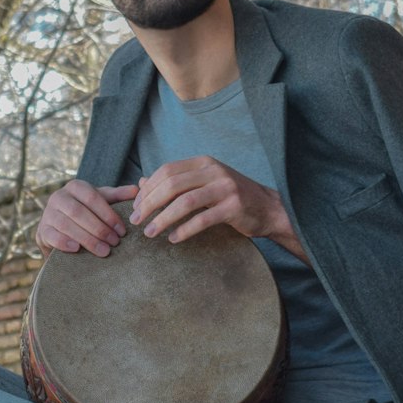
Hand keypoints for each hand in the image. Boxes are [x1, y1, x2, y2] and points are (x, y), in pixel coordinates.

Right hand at [36, 180, 139, 257]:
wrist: (60, 228)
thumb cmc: (86, 213)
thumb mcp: (101, 202)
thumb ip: (117, 196)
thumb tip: (137, 189)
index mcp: (75, 187)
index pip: (92, 197)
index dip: (107, 214)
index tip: (122, 230)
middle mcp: (58, 197)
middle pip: (79, 212)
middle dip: (99, 229)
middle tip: (115, 243)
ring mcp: (47, 214)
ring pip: (66, 224)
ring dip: (86, 238)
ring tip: (103, 251)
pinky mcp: (41, 231)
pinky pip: (51, 235)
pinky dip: (64, 242)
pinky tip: (77, 249)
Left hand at [129, 156, 308, 263]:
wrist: (268, 209)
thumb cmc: (231, 198)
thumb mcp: (202, 185)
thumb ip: (175, 183)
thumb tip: (141, 183)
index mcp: (203, 163)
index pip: (167, 171)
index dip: (147, 189)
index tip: (135, 207)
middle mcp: (214, 171)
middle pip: (172, 185)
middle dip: (149, 204)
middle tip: (136, 221)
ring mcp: (225, 188)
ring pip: (185, 202)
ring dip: (163, 218)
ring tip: (150, 233)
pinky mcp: (233, 207)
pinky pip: (202, 219)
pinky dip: (184, 230)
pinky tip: (173, 239)